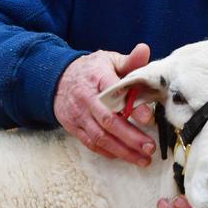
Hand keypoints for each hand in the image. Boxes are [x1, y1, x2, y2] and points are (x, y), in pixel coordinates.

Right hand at [53, 43, 155, 165]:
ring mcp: (78, 114)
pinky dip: (108, 152)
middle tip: (150, 147)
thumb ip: (129, 60)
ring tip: (143, 159)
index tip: (148, 117)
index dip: (131, 105)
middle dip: (130, 137)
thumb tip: (145, 49)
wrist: (57, 79)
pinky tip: (124, 156)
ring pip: (100, 137)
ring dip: (122, 151)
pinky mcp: (73, 127)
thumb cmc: (91, 69)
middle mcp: (86, 98)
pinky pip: (91, 143)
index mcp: (98, 77)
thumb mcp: (109, 59)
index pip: (115, 92)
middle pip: (108, 120)